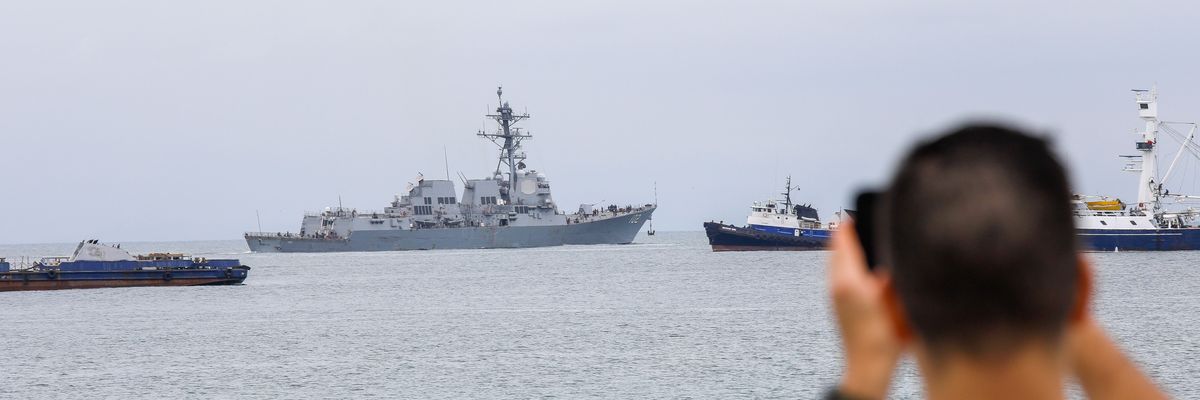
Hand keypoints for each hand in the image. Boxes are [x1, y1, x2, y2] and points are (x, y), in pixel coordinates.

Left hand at [828, 222, 902, 398]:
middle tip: (858, 220)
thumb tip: (889, 250)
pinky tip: (861, 265)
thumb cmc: (886, 337)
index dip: (849, 223)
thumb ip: (891, 274)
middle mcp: (837, 284)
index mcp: (850, 280)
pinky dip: (845, 262)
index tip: (855, 210)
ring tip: (859, 238)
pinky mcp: (836, 304)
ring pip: (834, 261)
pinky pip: (837, 273)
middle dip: (845, 233)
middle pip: (835, 248)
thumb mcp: (896, 300)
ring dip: (844, 248)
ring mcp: (834, 294)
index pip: (844, 240)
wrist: (868, 366)